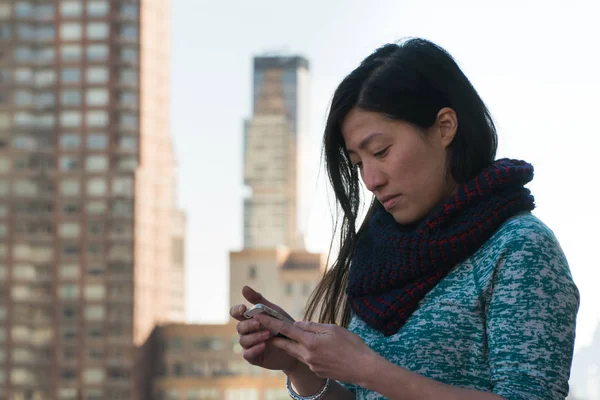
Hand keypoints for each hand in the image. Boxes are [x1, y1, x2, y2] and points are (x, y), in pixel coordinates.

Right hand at [229, 285, 299, 371]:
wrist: (296, 346)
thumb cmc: (283, 325)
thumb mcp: (273, 311)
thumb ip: (258, 301)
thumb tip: (244, 287)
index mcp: (249, 318)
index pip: (235, 313)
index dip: (236, 310)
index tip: (244, 309)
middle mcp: (247, 331)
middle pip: (239, 327)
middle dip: (249, 325)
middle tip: (260, 323)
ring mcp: (249, 344)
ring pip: (243, 340)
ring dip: (255, 337)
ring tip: (268, 335)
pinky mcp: (253, 357)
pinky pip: (247, 354)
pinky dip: (254, 349)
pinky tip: (263, 346)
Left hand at [254, 315, 378, 384]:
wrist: (363, 368)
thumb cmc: (352, 345)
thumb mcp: (333, 329)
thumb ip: (313, 326)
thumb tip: (299, 325)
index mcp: (310, 341)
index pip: (285, 329)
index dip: (269, 322)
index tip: (257, 316)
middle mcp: (307, 355)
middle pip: (285, 344)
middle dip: (273, 336)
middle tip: (264, 328)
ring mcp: (311, 364)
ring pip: (295, 352)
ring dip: (290, 344)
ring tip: (289, 335)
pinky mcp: (317, 371)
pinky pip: (306, 358)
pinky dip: (306, 351)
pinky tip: (317, 348)